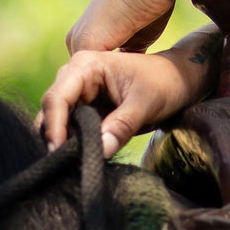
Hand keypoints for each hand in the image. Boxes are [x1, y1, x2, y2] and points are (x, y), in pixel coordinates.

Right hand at [38, 47, 195, 157]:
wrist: (178, 81)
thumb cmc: (164, 83)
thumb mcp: (145, 104)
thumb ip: (121, 126)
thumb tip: (99, 150)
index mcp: (86, 65)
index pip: (57, 97)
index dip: (54, 125)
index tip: (58, 152)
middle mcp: (75, 77)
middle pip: (51, 110)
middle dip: (56, 136)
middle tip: (66, 164)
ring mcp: (79, 93)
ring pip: (57, 122)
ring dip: (64, 142)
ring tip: (78, 162)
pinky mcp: (85, 109)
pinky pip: (70, 129)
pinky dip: (74, 143)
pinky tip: (84, 157)